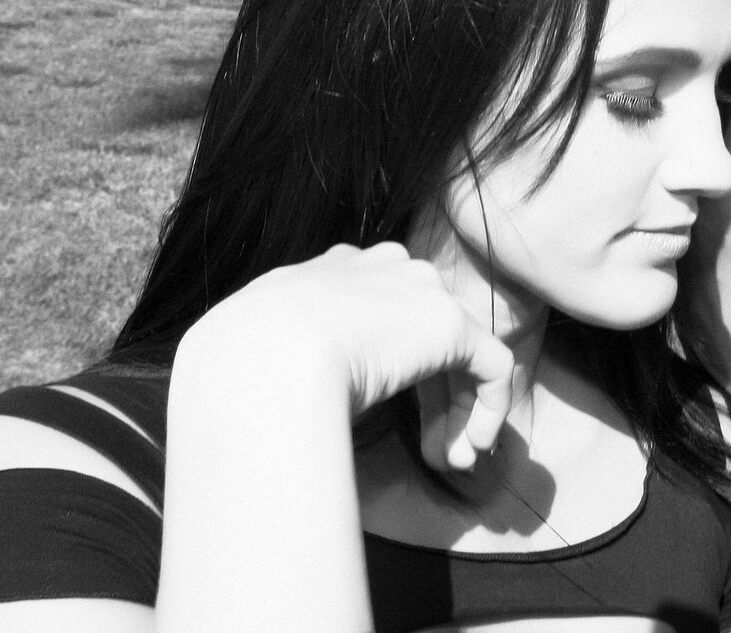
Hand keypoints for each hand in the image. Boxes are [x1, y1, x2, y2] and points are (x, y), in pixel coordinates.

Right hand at [189, 242, 513, 470]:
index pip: (375, 307)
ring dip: (457, 411)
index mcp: (327, 273)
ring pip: (460, 351)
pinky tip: (468, 451)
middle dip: (432, 392)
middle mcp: (378, 269)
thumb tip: (261, 410)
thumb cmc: (237, 373)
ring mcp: (417, 290)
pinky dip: (489, 412)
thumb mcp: (248, 359)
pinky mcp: (451, 324)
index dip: (387, 363)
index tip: (372, 411)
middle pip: (422, 327)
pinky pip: (493, 367)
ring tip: (449, 461)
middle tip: (428, 451)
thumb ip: (273, 368)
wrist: (259, 361)